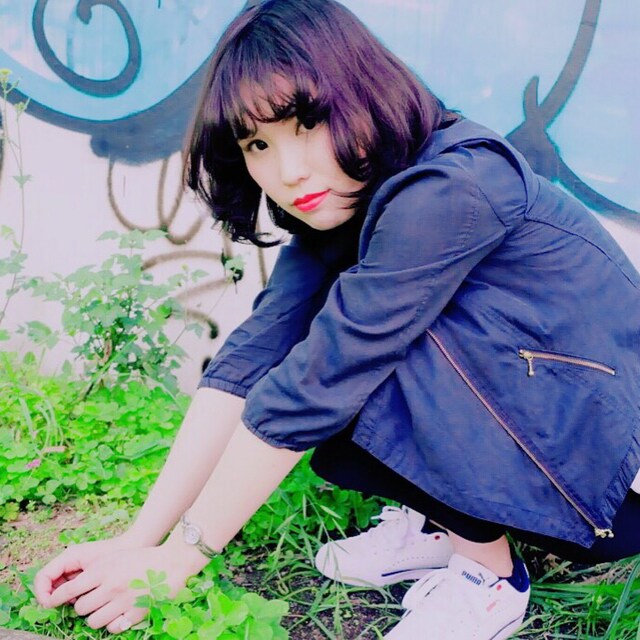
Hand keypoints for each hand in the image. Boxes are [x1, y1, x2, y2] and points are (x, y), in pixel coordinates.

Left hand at [38, 540, 206, 633]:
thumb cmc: (143, 558)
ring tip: (105, 607)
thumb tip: (75, 589)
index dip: (56, 598)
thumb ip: (96, 572)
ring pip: (93, 621)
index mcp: (104, 570)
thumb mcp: (116, 558)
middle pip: (80, 608)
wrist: (172, 562)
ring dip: (96, 616)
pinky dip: (112, 623)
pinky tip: (118, 613)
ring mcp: (123, 602)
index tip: (52, 601)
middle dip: (83, 606)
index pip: (69, 590)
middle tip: (92, 600)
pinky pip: (111, 628)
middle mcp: (110, 587)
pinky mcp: (134, 614)